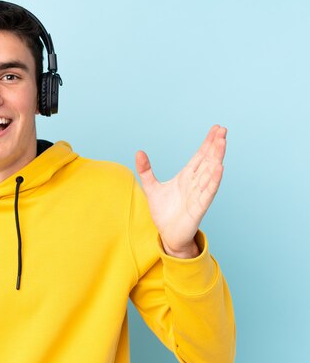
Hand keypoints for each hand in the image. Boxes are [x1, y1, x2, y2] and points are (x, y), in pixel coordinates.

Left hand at [135, 125, 226, 257]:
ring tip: (222, 143)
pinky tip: (220, 168)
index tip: (217, 128)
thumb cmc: (164, 212)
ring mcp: (198, 194)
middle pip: (208, 161)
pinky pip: (208, 192)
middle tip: (223, 130)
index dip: (208, 143)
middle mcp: (195, 183)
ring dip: (216, 158)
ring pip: (210, 173)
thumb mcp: (151, 187)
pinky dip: (214, 180)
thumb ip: (145, 170)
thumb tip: (139, 152)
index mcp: (187, 177)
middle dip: (215, 146)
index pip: (200, 156)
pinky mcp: (198, 208)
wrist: (167, 234)